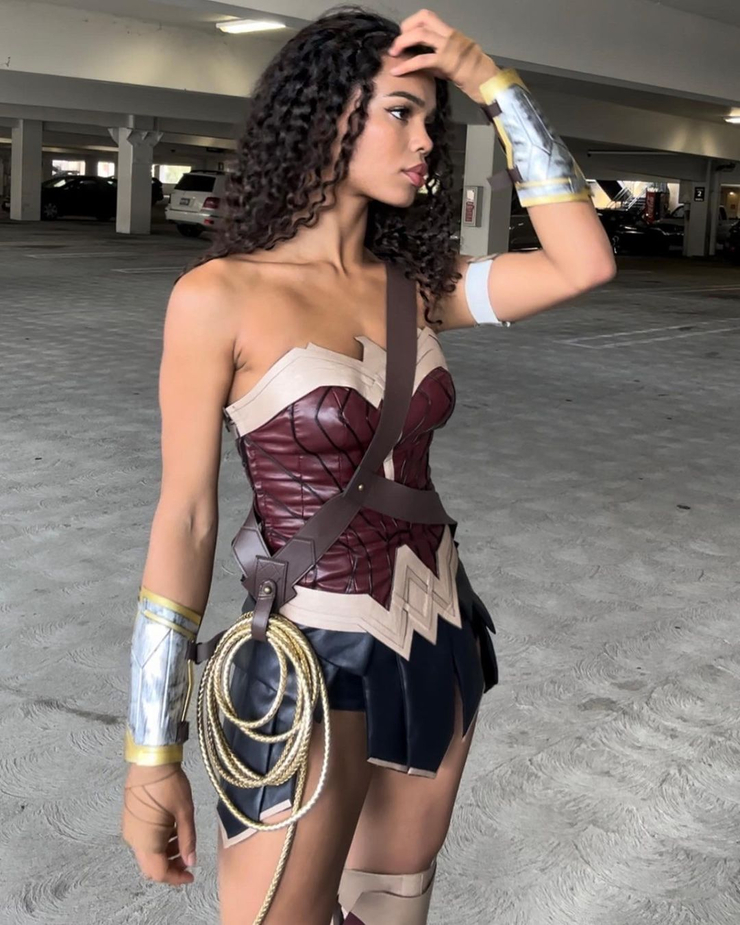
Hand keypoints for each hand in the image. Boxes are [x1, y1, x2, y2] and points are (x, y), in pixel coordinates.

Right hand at [121, 762, 196, 885]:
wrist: (151, 762)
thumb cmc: (170, 786)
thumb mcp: (185, 813)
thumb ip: (188, 840)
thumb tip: (191, 862)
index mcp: (147, 842)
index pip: (159, 872)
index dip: (176, 878)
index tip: (191, 876)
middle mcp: (134, 840)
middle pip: (150, 866)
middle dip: (170, 867)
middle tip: (188, 860)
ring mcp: (129, 829)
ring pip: (147, 853)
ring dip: (164, 853)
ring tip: (182, 840)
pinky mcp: (129, 819)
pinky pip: (143, 840)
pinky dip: (157, 842)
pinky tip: (172, 829)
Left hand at [387, 9, 498, 102]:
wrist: (489, 83)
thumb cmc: (475, 76)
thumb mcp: (454, 62)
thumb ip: (437, 58)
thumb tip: (420, 60)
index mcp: (452, 34)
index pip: (428, 17)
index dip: (412, 23)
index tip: (404, 35)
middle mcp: (450, 35)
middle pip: (423, 19)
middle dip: (405, 29)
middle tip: (396, 44)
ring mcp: (449, 47)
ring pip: (420, 34)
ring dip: (403, 42)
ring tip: (393, 53)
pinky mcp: (447, 61)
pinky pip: (422, 60)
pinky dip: (406, 65)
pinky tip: (397, 71)